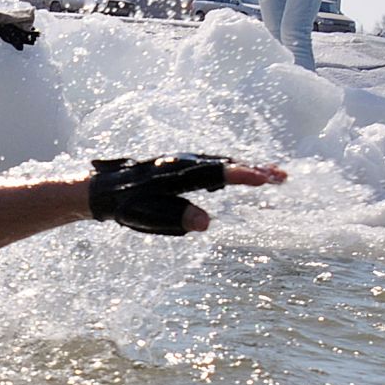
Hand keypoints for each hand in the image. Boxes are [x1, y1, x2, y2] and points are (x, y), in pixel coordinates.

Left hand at [88, 155, 286, 234]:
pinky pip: (211, 164)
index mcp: (176, 174)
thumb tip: (205, 222)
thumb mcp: (148, 217)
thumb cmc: (126, 206)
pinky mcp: (179, 166)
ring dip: (245, 166)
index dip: (241, 176)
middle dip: (254, 169)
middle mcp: (181, 163)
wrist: (102, 190)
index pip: (215, 173)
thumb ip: (177, 218)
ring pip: (219, 161)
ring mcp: (180, 162)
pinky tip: (241, 174)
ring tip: (272, 175)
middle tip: (282, 177)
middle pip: (223, 163)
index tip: (265, 180)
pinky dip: (230, 167)